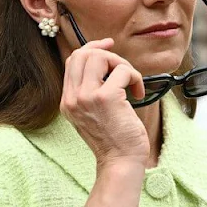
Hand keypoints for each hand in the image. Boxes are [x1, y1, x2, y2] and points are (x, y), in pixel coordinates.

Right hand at [60, 38, 147, 168]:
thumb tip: (105, 61)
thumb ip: (91, 91)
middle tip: (124, 68)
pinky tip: (138, 92)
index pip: (73, 60)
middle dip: (108, 54)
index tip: (108, 45)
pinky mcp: (106, 98)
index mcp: (68, 100)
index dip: (92, 47)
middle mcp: (73, 97)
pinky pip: (123, 71)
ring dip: (122, 64)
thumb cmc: (114, 139)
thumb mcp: (92, 114)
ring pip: (101, 57)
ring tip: (130, 82)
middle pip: (84, 53)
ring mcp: (87, 97)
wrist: (120, 162)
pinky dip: (135, 77)